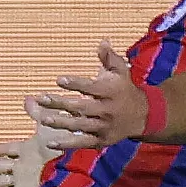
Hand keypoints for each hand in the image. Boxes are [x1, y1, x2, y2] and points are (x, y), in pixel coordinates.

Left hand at [27, 40, 142, 146]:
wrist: (143, 115)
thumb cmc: (125, 89)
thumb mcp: (121, 71)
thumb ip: (109, 58)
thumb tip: (102, 42)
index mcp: (112, 91)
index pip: (92, 87)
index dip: (76, 84)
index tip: (59, 80)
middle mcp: (108, 110)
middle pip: (82, 107)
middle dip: (61, 103)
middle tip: (42, 98)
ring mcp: (104, 127)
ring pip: (80, 126)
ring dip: (62, 122)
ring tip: (44, 118)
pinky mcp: (102, 140)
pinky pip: (82, 143)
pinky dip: (67, 144)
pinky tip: (51, 142)